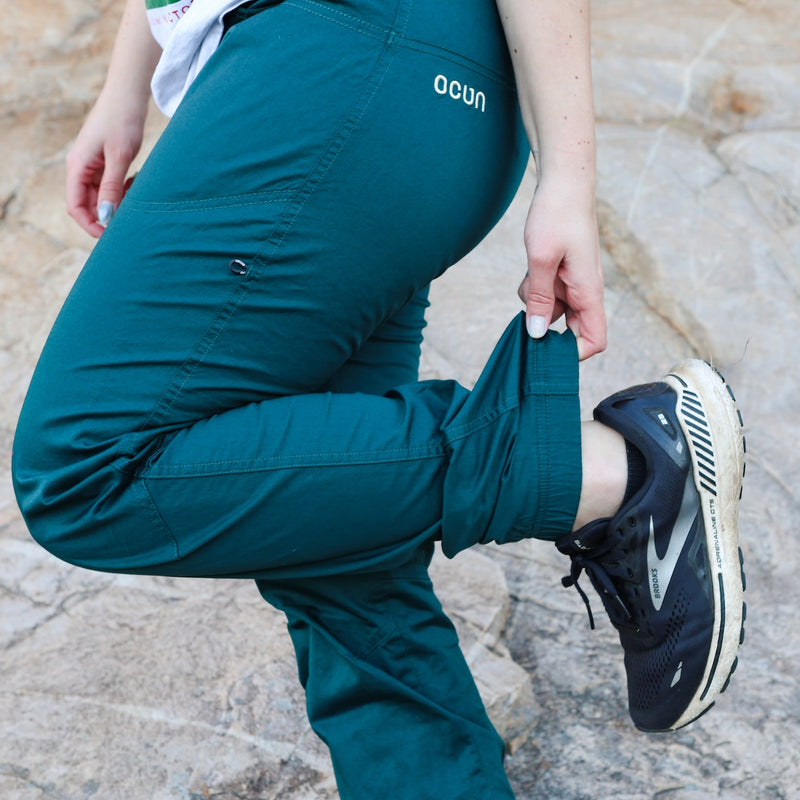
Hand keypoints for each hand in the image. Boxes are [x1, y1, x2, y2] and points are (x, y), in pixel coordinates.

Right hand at [65, 91, 145, 236]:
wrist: (128, 93)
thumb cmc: (123, 120)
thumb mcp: (120, 157)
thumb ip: (112, 187)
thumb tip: (105, 216)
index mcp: (77, 166)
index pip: (75, 206)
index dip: (90, 224)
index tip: (110, 235)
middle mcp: (80, 166)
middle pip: (86, 203)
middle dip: (106, 214)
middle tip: (130, 219)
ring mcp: (92, 164)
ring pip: (100, 195)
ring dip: (117, 202)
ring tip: (135, 196)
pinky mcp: (104, 160)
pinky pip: (109, 184)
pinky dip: (122, 190)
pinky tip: (136, 184)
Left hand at [518, 177, 606, 359]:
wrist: (563, 183)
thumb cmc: (556, 216)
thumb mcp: (540, 260)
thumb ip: (539, 298)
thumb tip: (536, 334)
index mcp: (589, 292)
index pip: (594, 340)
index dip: (574, 353)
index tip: (546, 348)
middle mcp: (585, 291)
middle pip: (569, 329)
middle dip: (545, 324)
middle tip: (527, 308)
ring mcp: (574, 282)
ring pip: (552, 310)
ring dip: (535, 302)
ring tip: (530, 274)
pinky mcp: (564, 273)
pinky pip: (547, 293)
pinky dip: (535, 287)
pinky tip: (531, 267)